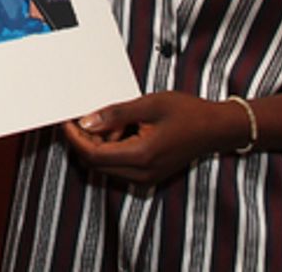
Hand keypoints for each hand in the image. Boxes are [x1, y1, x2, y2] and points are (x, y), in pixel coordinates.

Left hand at [61, 91, 243, 185]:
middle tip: (82, 116)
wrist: (215, 129)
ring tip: (111, 120)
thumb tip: (86, 122)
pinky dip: (112, 148)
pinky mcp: (148, 174)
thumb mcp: (148, 105)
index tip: (66, 121)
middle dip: (84, 141)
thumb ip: (116, 115)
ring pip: (106, 165)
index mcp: (141, 156)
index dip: (75, 138)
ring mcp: (146, 177)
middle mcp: (142, 173)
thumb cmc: (187, 113)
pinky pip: (119, 165)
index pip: (93, 155)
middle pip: (96, 163)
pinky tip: (121, 129)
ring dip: (99, 144)